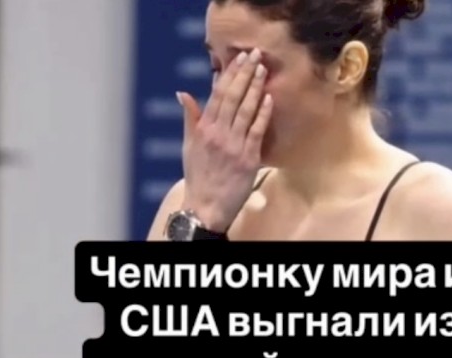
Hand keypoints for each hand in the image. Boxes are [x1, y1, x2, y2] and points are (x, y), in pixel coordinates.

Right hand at [177, 47, 272, 231]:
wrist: (206, 207)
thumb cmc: (198, 178)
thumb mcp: (189, 146)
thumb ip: (190, 119)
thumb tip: (183, 94)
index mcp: (204, 130)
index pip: (218, 95)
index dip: (229, 75)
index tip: (238, 59)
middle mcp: (218, 135)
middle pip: (233, 97)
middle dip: (244, 74)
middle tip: (255, 55)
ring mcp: (234, 146)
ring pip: (246, 110)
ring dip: (255, 88)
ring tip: (262, 70)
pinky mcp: (248, 159)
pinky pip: (257, 131)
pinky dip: (263, 113)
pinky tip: (268, 98)